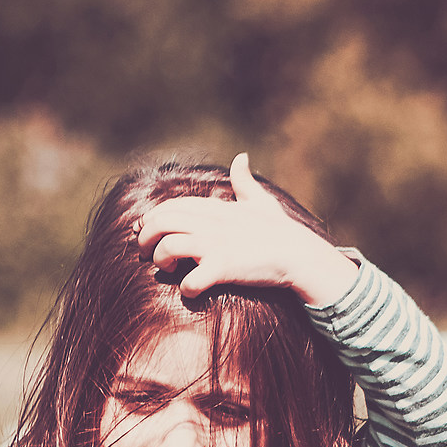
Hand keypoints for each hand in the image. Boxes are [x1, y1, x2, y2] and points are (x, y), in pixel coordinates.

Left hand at [137, 153, 357, 309]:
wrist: (300, 255)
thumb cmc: (281, 231)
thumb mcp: (260, 201)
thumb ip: (244, 181)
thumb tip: (241, 157)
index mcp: (215, 208)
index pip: (171, 206)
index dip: (153, 217)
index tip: (147, 230)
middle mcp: (210, 223)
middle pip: (161, 222)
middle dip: (146, 237)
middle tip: (146, 252)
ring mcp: (216, 244)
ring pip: (168, 247)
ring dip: (160, 260)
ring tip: (167, 268)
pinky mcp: (223, 267)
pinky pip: (191, 280)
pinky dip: (186, 288)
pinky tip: (192, 289)